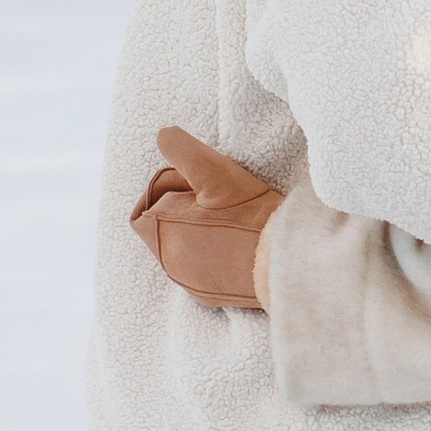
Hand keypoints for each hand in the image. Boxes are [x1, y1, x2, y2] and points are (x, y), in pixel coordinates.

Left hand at [130, 128, 284, 307]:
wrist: (284, 262)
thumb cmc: (249, 215)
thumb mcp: (215, 171)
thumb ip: (182, 150)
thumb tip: (162, 135)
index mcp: (162, 232)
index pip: (146, 204)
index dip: (169, 187)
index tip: (196, 184)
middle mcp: (169, 262)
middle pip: (162, 226)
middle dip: (181, 209)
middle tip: (215, 199)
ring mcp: (188, 282)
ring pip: (181, 247)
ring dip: (195, 231)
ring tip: (228, 219)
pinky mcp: (208, 295)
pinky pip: (199, 270)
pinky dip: (209, 255)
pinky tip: (234, 244)